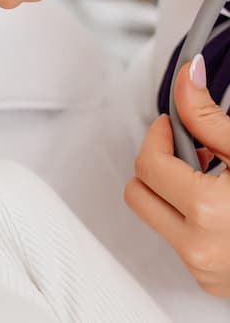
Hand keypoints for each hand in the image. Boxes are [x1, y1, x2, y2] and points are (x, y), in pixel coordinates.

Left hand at [125, 55, 229, 295]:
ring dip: (174, 193)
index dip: (158, 136)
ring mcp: (204, 270)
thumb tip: (185, 78)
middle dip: (158, 166)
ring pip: (156, 218)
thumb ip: (209, 118)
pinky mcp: (210, 283)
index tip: (172, 124)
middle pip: (139, 194)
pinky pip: (179, 241)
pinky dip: (190, 219)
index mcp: (210, 211)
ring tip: (215, 178)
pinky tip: (223, 206)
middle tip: (191, 149)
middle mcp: (201, 248)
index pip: (148, 165)